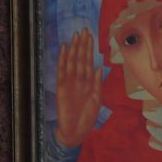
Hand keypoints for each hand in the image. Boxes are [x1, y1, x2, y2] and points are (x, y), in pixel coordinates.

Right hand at [54, 29, 99, 148]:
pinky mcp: (62, 88)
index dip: (89, 49)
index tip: (91, 36)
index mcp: (87, 82)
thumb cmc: (86, 117)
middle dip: (82, 45)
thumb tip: (99, 68)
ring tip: (76, 36)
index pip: (88, 61)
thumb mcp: (96, 100)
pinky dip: (63, 60)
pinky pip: (62, 71)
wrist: (75, 131)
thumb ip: (97, 84)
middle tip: (84, 30)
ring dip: (74, 49)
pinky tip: (65, 50)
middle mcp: (78, 80)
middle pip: (80, 59)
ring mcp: (70, 83)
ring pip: (72, 62)